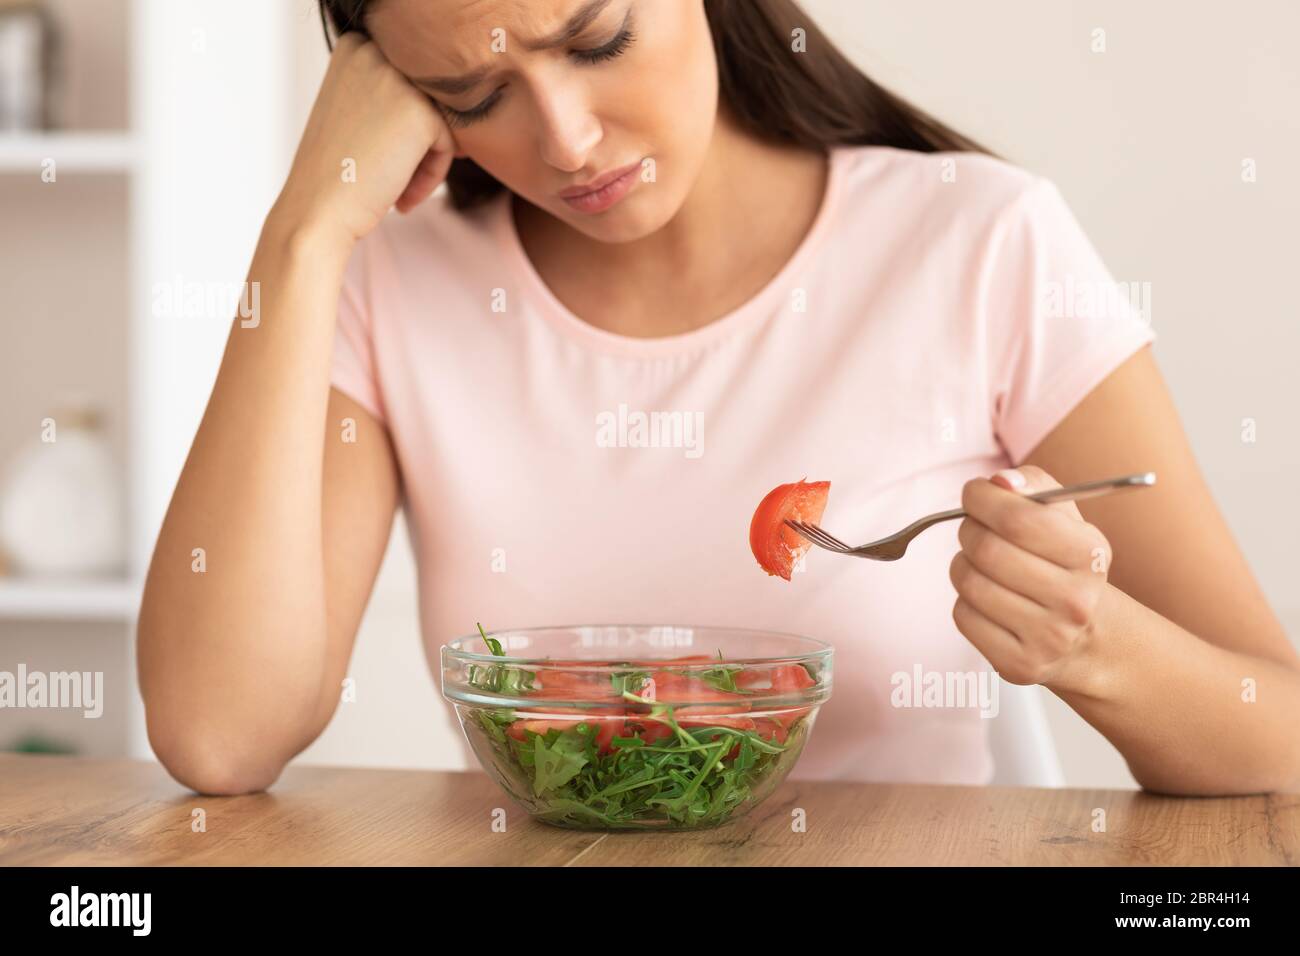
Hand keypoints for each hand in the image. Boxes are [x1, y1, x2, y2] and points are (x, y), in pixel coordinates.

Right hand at [272, 32, 458, 249]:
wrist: (315, 213)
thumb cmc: (334, 173)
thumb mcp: (353, 112)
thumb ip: (388, 94)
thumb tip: (449, 97)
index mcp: (354, 45)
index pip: (409, 82)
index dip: (399, 128)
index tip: (377, 158)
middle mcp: (374, 51)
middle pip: (427, 99)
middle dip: (416, 144)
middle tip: (388, 179)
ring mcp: (396, 78)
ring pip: (441, 120)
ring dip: (424, 161)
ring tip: (395, 191)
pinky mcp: (420, 111)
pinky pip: (449, 144)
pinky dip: (431, 176)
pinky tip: (401, 198)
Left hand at [948, 465, 1112, 687]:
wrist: (1085, 637)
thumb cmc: (1063, 562)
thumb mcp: (1064, 517)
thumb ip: (1033, 485)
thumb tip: (1000, 481)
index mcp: (1090, 555)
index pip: (1019, 519)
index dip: (983, 499)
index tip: (974, 493)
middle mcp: (1075, 601)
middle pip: (988, 550)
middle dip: (969, 530)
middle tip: (975, 528)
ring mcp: (1048, 638)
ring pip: (969, 582)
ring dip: (963, 563)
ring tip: (983, 564)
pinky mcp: (1019, 665)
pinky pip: (962, 615)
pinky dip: (965, 599)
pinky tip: (988, 598)